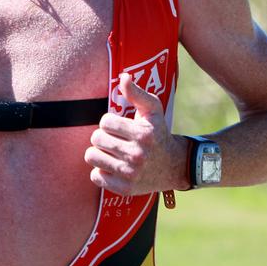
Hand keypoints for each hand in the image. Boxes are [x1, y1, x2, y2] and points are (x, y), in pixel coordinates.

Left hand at [85, 73, 186, 195]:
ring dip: (99, 153)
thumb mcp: (153, 111)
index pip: (105, 121)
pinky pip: (96, 176)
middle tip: (115, 140)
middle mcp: (137, 155)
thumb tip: (123, 77)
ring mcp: (130, 174)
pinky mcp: (124, 188)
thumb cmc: (159, 134)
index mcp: (143, 134)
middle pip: (96, 138)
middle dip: (103, 137)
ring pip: (92, 157)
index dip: (110, 122)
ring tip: (111, 152)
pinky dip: (101, 171)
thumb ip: (137, 93)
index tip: (120, 127)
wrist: (174, 166)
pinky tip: (114, 167)